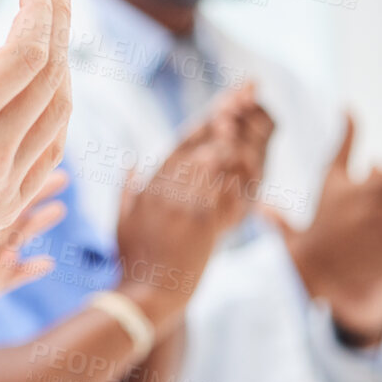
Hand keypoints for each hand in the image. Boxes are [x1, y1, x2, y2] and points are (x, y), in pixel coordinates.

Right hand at [0, 0, 73, 374]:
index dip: (40, 10)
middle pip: (53, 74)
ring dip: (63, 64)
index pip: (26, 52)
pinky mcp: (5, 205)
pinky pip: (49, 148)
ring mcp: (5, 183)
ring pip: (59, 112)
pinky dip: (55, 109)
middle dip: (60, 22)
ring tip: (53, 30)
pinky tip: (43, 90)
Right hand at [115, 84, 273, 330]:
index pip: (184, 139)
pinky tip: (259, 159)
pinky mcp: (201, 223)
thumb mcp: (121, 218)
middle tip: (252, 88)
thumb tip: (130, 162)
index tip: (231, 95)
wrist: (144, 293)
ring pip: (220, 158)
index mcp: (150, 183)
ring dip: (244, 139)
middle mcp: (166, 187)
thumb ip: (127, 187)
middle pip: (204, 139)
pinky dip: (246, 173)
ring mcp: (183, 203)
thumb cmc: (133, 259)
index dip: (209, 114)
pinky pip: (230, 190)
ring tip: (260, 119)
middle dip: (231, 111)